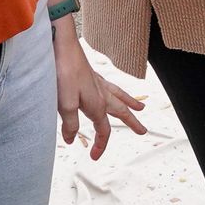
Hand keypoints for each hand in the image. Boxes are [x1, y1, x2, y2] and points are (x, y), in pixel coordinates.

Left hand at [54, 25, 146, 159]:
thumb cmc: (63, 73)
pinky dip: (117, 91)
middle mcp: (101, 94)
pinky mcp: (91, 74)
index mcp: (97, 105)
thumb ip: (70, 124)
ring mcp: (97, 83)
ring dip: (130, 104)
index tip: (94, 157)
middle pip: (120, 112)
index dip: (100, 145)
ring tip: (140, 107)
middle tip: (143, 130)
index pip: (103, 130)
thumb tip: (72, 139)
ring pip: (119, 96)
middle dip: (131, 122)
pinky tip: (112, 89)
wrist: (61, 46)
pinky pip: (110, 86)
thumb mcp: (64, 104)